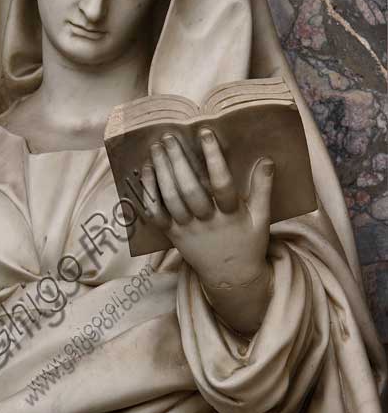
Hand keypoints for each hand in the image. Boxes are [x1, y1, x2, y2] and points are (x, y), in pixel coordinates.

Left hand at [141, 129, 273, 288]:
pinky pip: (156, 214)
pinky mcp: (172, 235)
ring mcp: (186, 230)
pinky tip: (146, 171)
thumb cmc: (248, 244)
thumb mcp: (261, 219)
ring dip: (161, 172)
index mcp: (231, 216)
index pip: (222, 184)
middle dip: (178, 161)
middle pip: (189, 189)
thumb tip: (266, 160)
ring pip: (170, 199)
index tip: (205, 133)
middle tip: (170, 136)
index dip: (213, 158)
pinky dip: (149, 193)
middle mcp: (206, 222)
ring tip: (156, 147)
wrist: (230, 279)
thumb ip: (263, 189)